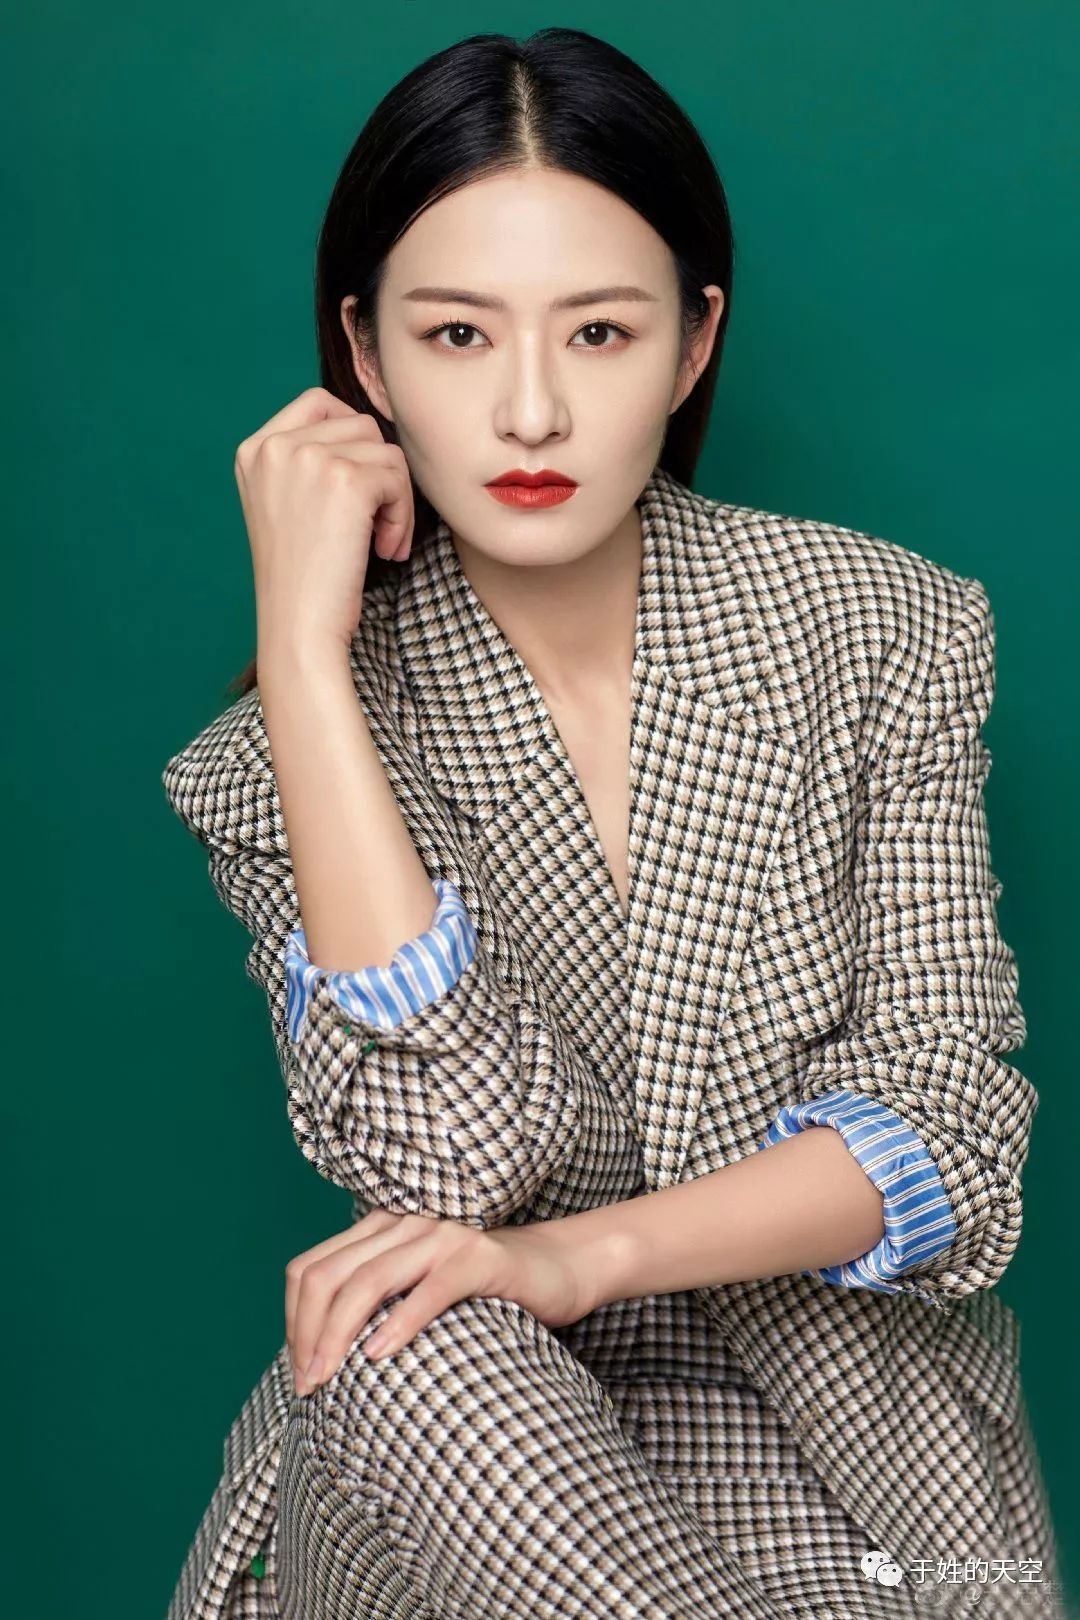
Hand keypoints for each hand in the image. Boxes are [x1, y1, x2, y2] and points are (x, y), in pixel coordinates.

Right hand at [233, 384, 414, 659]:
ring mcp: (308, 457)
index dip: (353, 439)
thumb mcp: (286, 506)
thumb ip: (309, 462)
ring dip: (395, 499)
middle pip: (361, 425)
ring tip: (380, 542)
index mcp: (255, 449)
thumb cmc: (302, 580)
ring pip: (387, 451)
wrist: (299, 628)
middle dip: (379, 475)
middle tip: (374, 526)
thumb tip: (371, 427)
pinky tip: (384, 550)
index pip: (319, 403)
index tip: (358, 489)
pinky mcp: (346, 478)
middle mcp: (275, 445)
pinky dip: (402, 516)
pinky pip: (399, 477)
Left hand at [285, 1208, 595, 1393]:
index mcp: (380, 1230)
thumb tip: (319, 1360)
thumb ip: (375, 1304)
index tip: (300, 1372)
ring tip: (328, 1379)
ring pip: (369, 1280)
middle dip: (308, 1334)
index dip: (293, 1321)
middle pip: (329, 1275)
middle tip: (307, 1387)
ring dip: (338, 1334)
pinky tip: (379, 1355)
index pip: (310, 1269)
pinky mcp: (480, 1258)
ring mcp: (442, 1236)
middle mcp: (404, 1224)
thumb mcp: (416, 1292)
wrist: (559, 1268)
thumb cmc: (482, 1292)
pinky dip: (399, 1323)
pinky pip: (430, 1289)